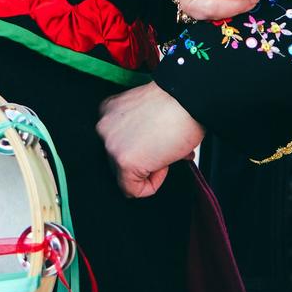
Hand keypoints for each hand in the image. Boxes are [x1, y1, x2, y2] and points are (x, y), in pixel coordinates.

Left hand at [96, 83, 203, 198]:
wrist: (188, 100)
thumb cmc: (176, 103)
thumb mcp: (147, 113)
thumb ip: (138, 132)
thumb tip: (149, 151)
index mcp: (108, 111)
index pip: (117, 143)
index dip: (141, 147)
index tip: (156, 142)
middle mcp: (103, 128)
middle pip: (118, 160)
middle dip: (143, 159)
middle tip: (164, 148)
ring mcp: (111, 146)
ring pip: (125, 176)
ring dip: (148, 169)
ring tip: (166, 152)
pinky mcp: (124, 162)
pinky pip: (134, 190)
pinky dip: (152, 185)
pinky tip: (164, 165)